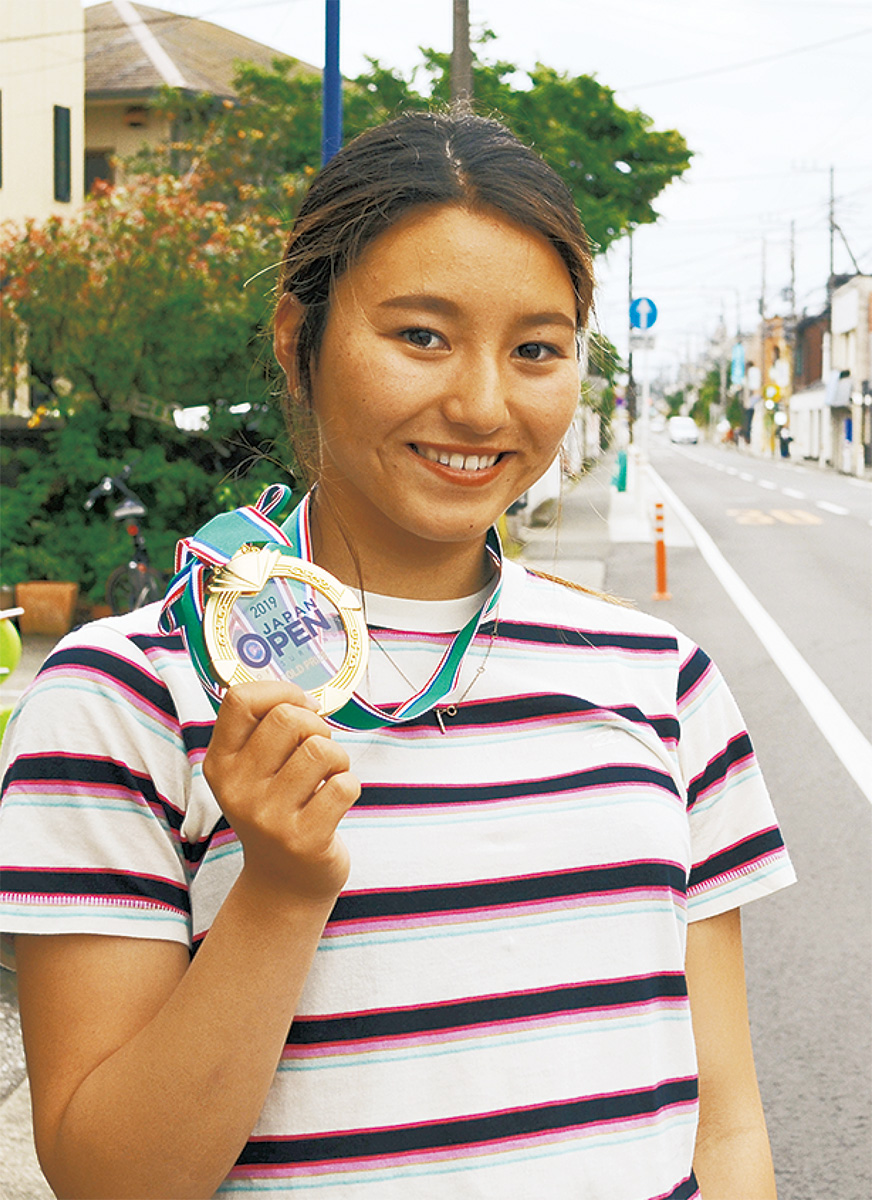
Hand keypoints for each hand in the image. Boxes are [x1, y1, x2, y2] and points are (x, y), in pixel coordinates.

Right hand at [204, 682, 360, 904]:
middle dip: (316, 726)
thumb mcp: (252, 772)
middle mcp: (238, 789)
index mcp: (220, 764)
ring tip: (328, 777)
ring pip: (321, 749)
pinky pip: (344, 785)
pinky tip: (335, 800)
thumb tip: (303, 697)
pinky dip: (350, 784)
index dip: (281, 691)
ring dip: (337, 757)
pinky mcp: (304, 839)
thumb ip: (264, 731)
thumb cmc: (277, 811)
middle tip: (317, 751)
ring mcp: (269, 817)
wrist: (283, 884)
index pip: (240, 699)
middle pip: (288, 718)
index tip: (301, 708)